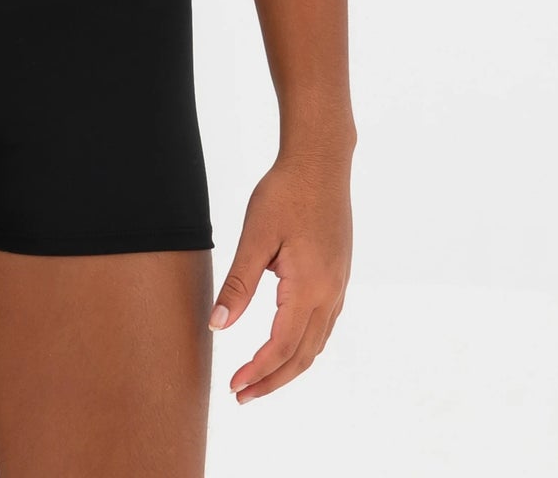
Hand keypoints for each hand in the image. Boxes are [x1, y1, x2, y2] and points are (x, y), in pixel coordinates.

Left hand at [208, 147, 353, 403]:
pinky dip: (304, 346)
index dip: (257, 371)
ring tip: (260, 378)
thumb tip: (218, 326)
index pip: (282, 346)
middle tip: (242, 395)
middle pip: (303, 355)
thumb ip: (238, 284)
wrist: (321, 161)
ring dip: (289, 367)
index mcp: (309, 287)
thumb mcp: (255, 236)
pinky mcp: (339, 274)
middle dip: (273, 380)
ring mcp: (339, 285)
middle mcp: (330, 293)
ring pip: (317, 343)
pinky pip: (324, 325)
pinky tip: (286, 344)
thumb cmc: (285, 192)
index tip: (233, 387)